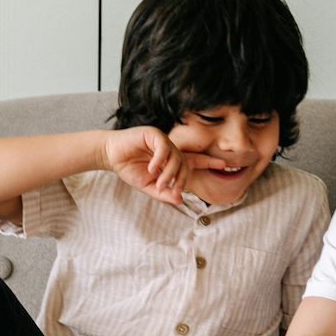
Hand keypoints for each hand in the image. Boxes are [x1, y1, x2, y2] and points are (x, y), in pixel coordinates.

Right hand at [102, 126, 221, 204]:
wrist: (111, 155)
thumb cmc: (130, 169)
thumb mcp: (148, 187)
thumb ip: (164, 193)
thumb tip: (179, 200)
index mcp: (171, 160)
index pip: (193, 161)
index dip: (208, 162)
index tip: (223, 165)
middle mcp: (170, 149)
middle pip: (185, 163)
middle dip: (181, 179)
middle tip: (172, 189)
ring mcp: (163, 140)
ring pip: (176, 157)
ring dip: (170, 173)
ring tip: (159, 182)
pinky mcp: (153, 134)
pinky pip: (164, 148)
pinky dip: (160, 161)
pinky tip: (152, 168)